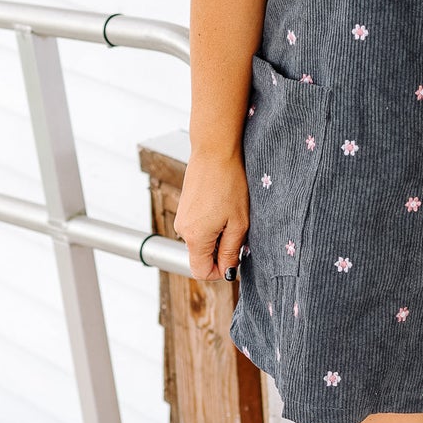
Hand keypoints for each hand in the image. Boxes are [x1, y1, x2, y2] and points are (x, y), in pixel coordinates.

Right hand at [174, 147, 249, 280]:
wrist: (215, 151)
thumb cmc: (230, 183)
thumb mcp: (239, 223)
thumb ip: (231, 251)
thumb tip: (228, 272)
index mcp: (195, 238)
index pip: (201, 271)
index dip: (221, 271)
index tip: (236, 258)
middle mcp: (183, 230)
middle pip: (202, 255)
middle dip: (222, 250)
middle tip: (240, 229)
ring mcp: (182, 217)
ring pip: (202, 240)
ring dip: (219, 234)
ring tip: (233, 213)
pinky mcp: (185, 206)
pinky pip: (199, 225)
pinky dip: (213, 222)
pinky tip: (224, 204)